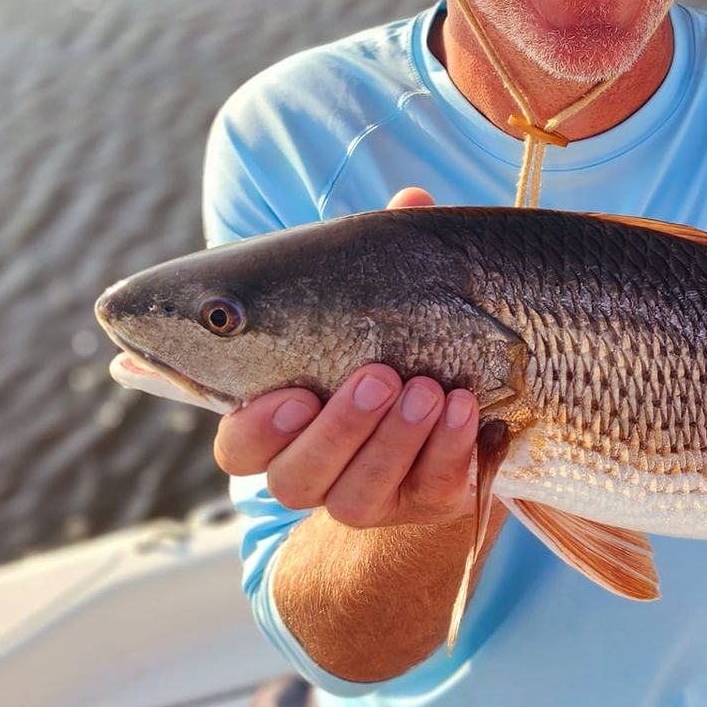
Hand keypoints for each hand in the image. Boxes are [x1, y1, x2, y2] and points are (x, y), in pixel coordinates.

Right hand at [212, 187, 488, 530]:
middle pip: (295, 477)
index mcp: (283, 426)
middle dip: (338, 428)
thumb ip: (385, 261)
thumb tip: (412, 200)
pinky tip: (463, 411)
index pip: (239, 448)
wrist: (468, 411)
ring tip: (426, 389)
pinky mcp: (425, 506)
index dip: (256, 429)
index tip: (291, 393)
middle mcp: (315, 472)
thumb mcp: (388, 304)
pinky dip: (446, 452)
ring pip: (357, 496)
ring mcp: (368, 497)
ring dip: (393, 440)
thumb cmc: (402, 347)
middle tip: (379, 376)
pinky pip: (428, 492)